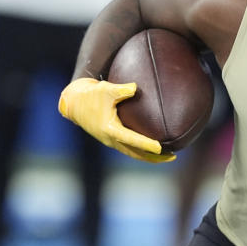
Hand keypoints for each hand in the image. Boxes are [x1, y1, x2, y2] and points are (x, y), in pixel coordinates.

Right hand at [58, 78, 175, 162]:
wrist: (74, 102)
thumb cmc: (91, 95)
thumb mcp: (105, 89)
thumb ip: (121, 89)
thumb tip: (135, 88)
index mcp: (109, 129)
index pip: (132, 139)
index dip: (146, 144)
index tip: (160, 148)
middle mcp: (110, 139)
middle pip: (135, 153)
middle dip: (154, 157)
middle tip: (172, 157)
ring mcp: (110, 140)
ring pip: (133, 153)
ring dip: (149, 156)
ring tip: (168, 156)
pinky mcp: (111, 138)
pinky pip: (129, 148)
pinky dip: (142, 150)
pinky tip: (153, 148)